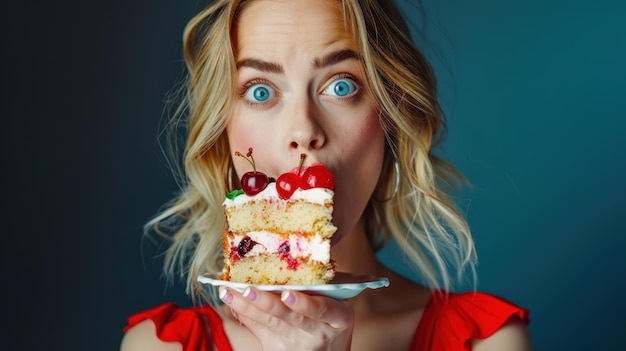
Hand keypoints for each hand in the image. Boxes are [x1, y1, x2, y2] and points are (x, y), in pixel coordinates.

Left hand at [219, 286, 353, 350]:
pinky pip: (259, 330)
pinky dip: (244, 314)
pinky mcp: (277, 348)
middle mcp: (317, 332)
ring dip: (247, 306)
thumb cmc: (333, 322)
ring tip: (230, 293)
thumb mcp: (340, 307)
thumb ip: (325, 286)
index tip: (287, 293)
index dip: (305, 304)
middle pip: (290, 317)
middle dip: (267, 303)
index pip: (322, 310)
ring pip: (270, 323)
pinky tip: (231, 301)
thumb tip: (299, 256)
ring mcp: (296, 342)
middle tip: (248, 289)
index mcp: (338, 317)